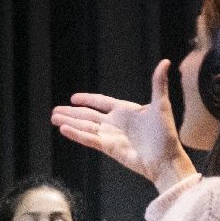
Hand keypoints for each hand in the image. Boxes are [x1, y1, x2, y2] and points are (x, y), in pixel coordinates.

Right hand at [52, 60, 197, 192]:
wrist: (165, 159)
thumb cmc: (166, 134)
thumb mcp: (161, 105)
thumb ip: (158, 84)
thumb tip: (165, 62)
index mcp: (126, 111)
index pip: (102, 102)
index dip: (88, 99)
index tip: (74, 98)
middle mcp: (116, 123)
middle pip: (88, 116)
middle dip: (72, 113)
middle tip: (55, 111)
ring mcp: (111, 136)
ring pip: (85, 127)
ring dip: (69, 122)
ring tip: (53, 118)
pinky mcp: (108, 148)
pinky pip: (89, 139)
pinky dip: (76, 134)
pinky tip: (64, 129)